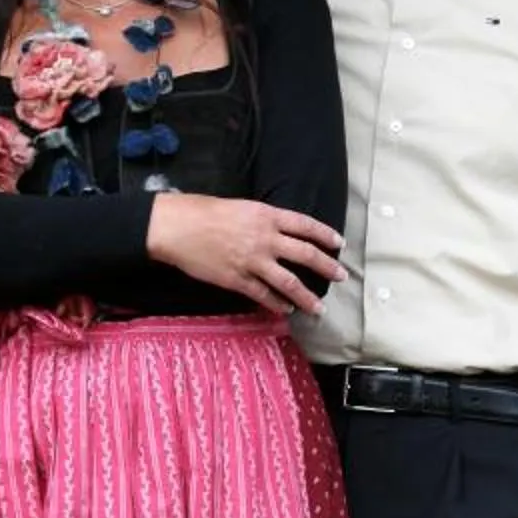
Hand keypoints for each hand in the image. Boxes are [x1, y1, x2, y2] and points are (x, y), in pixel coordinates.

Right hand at [144, 196, 346, 315]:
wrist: (176, 227)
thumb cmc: (202, 211)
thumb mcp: (239, 207)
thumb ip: (261, 220)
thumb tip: (275, 233)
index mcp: (266, 216)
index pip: (305, 226)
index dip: (325, 235)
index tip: (339, 244)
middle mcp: (265, 239)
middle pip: (306, 255)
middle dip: (327, 268)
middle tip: (341, 276)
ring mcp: (252, 262)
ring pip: (289, 283)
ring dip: (307, 298)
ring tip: (319, 309)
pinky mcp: (237, 280)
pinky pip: (264, 296)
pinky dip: (277, 305)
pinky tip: (286, 310)